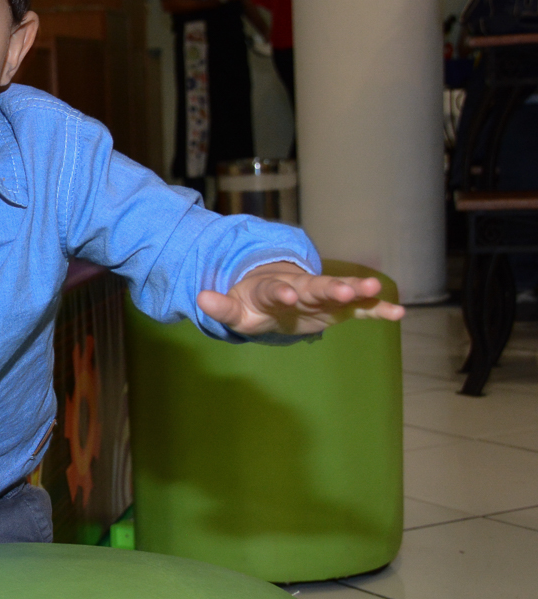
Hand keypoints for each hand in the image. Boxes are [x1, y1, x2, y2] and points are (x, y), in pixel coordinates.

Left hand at [197, 263, 405, 336]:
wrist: (271, 295)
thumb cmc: (252, 304)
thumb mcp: (235, 310)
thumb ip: (222, 307)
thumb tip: (199, 298)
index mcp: (271, 288)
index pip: (274, 289)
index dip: (279, 291)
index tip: (285, 294)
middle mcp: (300, 288)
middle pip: (314, 286)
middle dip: (328, 287)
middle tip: (345, 289)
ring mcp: (320, 296)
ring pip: (340, 291)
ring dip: (357, 290)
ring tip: (375, 289)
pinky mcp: (337, 308)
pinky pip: (359, 309)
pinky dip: (377, 309)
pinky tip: (398, 312)